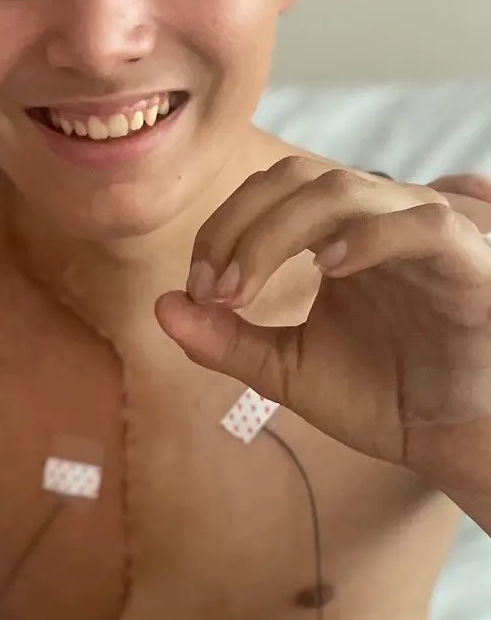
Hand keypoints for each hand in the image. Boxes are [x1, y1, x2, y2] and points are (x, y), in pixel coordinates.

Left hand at [155, 157, 490, 495]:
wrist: (451, 443)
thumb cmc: (381, 395)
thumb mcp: (286, 370)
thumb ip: (225, 339)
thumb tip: (160, 306)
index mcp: (334, 232)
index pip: (265, 192)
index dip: (220, 229)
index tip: (196, 289)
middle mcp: (375, 218)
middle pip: (295, 175)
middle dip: (240, 226)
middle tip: (214, 289)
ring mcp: (422, 232)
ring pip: (346, 187)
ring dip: (281, 231)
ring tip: (248, 287)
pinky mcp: (467, 262)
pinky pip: (424, 223)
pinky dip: (371, 237)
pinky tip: (328, 270)